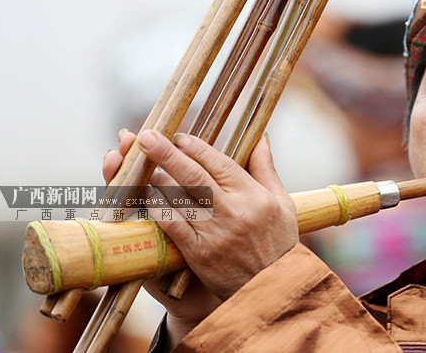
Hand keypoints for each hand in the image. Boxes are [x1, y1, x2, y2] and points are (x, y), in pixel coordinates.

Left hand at [103, 130, 298, 335]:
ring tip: (143, 163)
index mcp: (254, 195)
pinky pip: (173, 226)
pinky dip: (159, 209)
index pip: (220, 163)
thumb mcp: (282, 202)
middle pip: (195, 176)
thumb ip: (266, 169)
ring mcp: (215, 233)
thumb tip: (261, 138)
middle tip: (147, 137)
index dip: (197, 147)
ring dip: (159, 179)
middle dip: (168, 154)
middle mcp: (233, 211)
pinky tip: (147, 196)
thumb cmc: (279, 242)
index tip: (180, 136)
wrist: (273, 288)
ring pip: (180, 199)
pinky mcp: (200, 253)